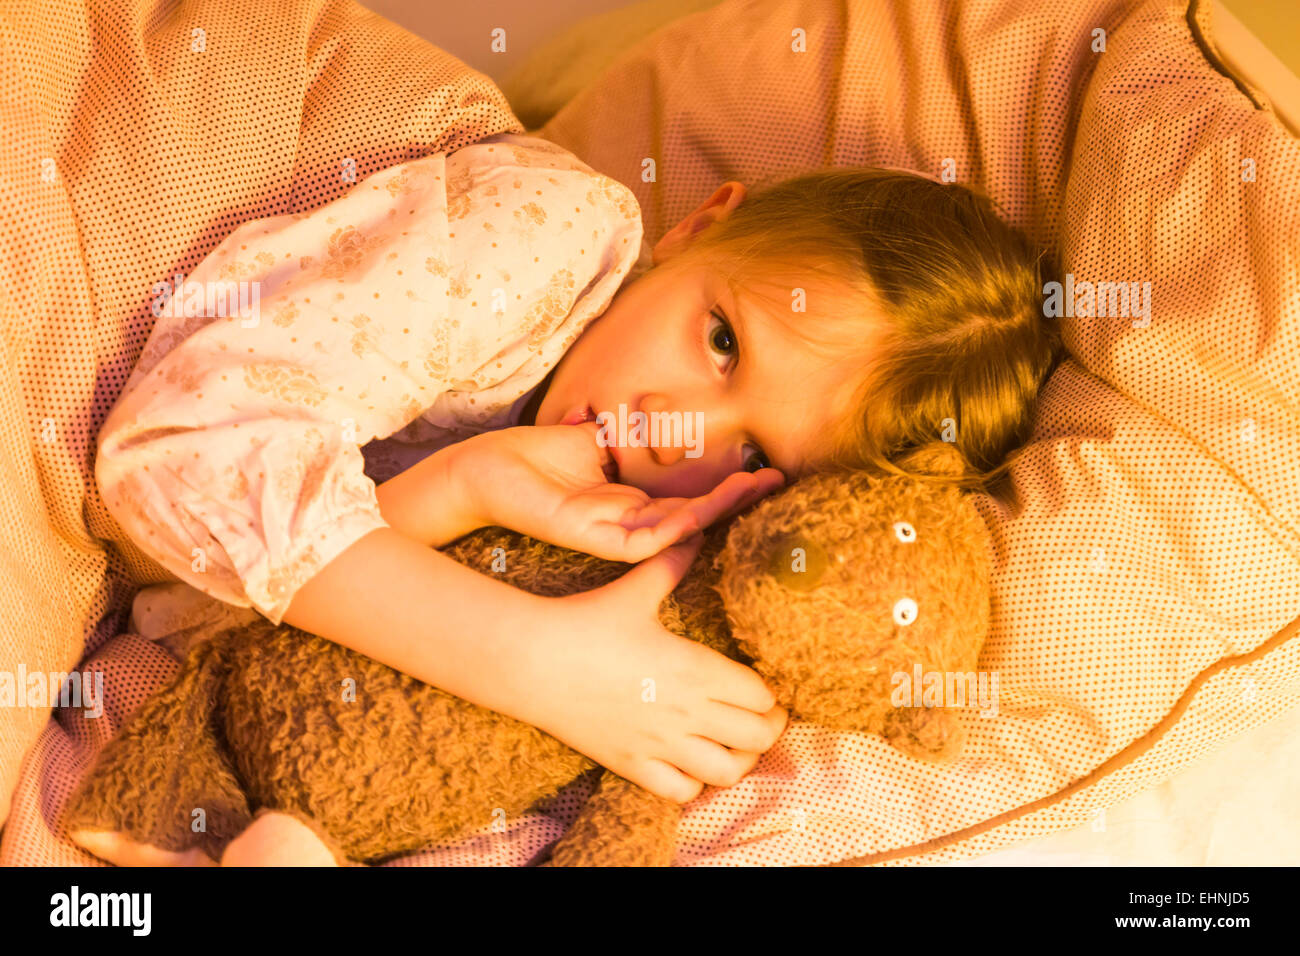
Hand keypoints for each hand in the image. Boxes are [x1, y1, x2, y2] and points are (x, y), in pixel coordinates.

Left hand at [453, 422, 783, 562]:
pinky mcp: (593, 539)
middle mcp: (627, 523)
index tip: (762, 467)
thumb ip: (627, 436)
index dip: (726, 485)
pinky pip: (643, 542)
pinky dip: (673, 530)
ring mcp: (611, 534)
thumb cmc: (532, 458)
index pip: (689, 497)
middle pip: (694, 515)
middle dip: (735, 498)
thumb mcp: (591, 440)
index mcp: (630, 502)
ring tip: (750, 487)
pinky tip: (700, 515)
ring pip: (677, 530)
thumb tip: (658, 411)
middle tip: (774, 478)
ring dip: (716, 510)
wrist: (485, 470)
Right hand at [518, 534, 789, 802]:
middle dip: (766, 727)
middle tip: (759, 715)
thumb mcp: (635, 590)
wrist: (531, 661)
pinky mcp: (631, 764)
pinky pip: (682, 793)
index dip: (770, 693)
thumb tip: (695, 529)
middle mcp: (685, 712)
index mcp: (695, 668)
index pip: (762, 696)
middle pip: (758, 737)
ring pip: (727, 772)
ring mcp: (659, 744)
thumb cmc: (585, 621)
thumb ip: (672, 564)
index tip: (763, 686)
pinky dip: (695, 783)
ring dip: (738, 760)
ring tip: (730, 742)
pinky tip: (689, 762)